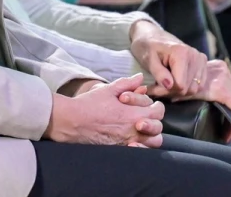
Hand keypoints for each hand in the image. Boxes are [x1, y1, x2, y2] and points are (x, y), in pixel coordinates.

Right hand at [44, 73, 164, 147]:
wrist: (72, 121)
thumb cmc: (89, 104)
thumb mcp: (109, 89)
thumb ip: (128, 83)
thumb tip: (140, 78)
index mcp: (132, 114)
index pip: (157, 112)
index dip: (156, 106)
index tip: (151, 103)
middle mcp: (132, 130)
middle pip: (158, 129)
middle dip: (155, 120)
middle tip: (146, 114)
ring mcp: (126, 141)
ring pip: (151, 143)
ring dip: (150, 135)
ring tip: (141, 127)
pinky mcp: (119, 149)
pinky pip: (139, 152)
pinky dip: (141, 146)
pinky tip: (133, 139)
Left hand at [128, 20, 208, 96]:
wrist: (153, 36)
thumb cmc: (147, 47)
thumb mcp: (148, 60)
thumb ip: (159, 73)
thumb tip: (170, 85)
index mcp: (182, 53)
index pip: (180, 85)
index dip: (165, 91)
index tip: (152, 88)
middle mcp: (195, 56)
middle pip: (187, 89)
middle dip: (171, 92)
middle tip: (156, 87)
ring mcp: (200, 60)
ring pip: (194, 89)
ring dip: (178, 91)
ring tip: (164, 83)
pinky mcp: (203, 64)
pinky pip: (198, 85)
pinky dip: (186, 87)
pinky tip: (174, 81)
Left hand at [181, 59, 230, 139]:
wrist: (176, 55)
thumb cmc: (175, 77)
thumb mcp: (179, 94)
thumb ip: (183, 105)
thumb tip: (178, 118)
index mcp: (217, 86)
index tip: (228, 135)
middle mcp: (223, 76)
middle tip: (226, 132)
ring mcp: (224, 70)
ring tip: (226, 121)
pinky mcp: (222, 66)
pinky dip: (230, 95)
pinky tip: (225, 105)